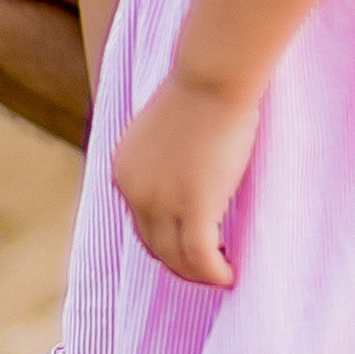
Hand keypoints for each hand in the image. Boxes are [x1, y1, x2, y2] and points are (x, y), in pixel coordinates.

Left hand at [112, 70, 258, 286]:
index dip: (166, 240)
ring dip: (198, 273)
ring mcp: (160, 203)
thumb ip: (167, 158)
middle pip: (154, 246)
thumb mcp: (167, 129)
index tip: (192, 246)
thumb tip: (191, 177)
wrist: (211, 78)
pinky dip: (215, 273)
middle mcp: (134, 192)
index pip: (141, 222)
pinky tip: (230, 275)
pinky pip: (201, 256)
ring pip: (176, 258)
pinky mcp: (193, 208)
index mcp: (124, 172)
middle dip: (180, 263)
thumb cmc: (201, 91)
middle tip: (209, 267)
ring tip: (222, 275)